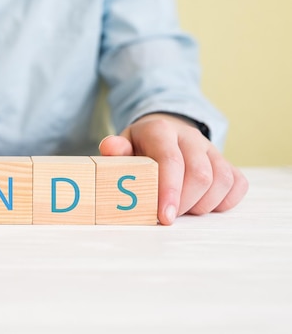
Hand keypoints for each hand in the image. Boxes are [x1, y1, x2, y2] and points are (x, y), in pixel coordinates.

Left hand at [98, 113, 247, 224]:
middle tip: (168, 216)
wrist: (164, 133)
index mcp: (161, 130)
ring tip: (182, 209)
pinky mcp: (227, 162)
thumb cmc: (139, 147)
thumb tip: (110, 147)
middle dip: (185, 203)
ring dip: (203, 205)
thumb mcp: (123, 145)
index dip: (169, 191)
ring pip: (222, 180)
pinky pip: (237, 184)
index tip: (165, 217)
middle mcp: (190, 137)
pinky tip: (202, 204)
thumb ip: (116, 149)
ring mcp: (211, 149)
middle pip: (199, 174)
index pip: (171, 160)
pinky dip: (224, 201)